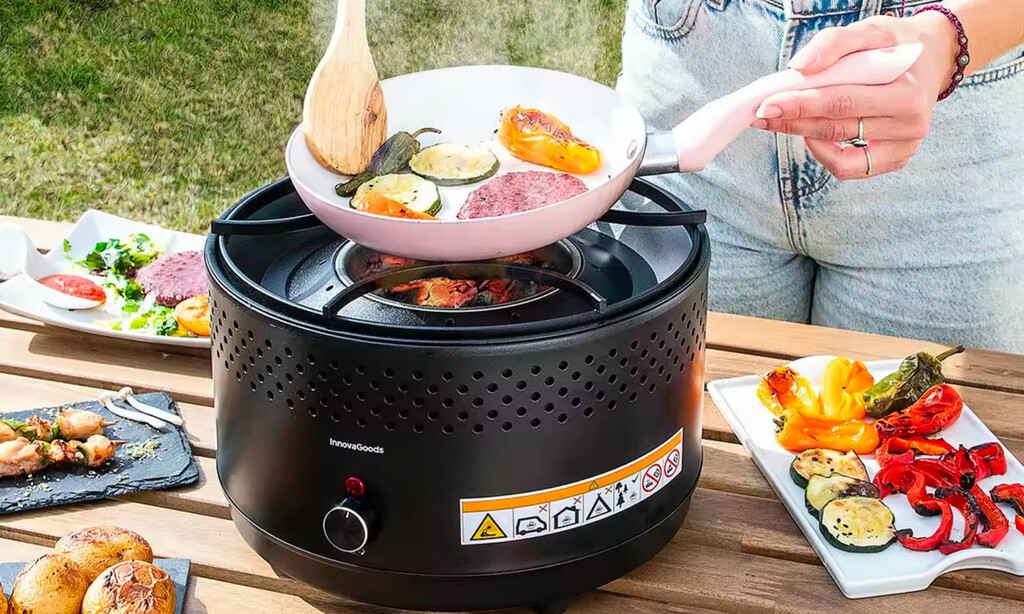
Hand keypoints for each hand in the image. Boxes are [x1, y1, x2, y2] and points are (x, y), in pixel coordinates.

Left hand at [752, 13, 960, 179]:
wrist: (931, 57)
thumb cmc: (896, 44)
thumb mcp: (869, 30)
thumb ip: (834, 42)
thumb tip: (799, 66)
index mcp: (907, 92)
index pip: (842, 102)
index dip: (800, 105)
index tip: (766, 104)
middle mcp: (911, 124)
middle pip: (836, 129)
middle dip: (793, 122)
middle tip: (762, 115)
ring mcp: (905, 146)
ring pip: (840, 154)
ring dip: (803, 138)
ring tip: (781, 122)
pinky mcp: (897, 159)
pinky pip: (851, 168)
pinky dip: (826, 155)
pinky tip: (812, 135)